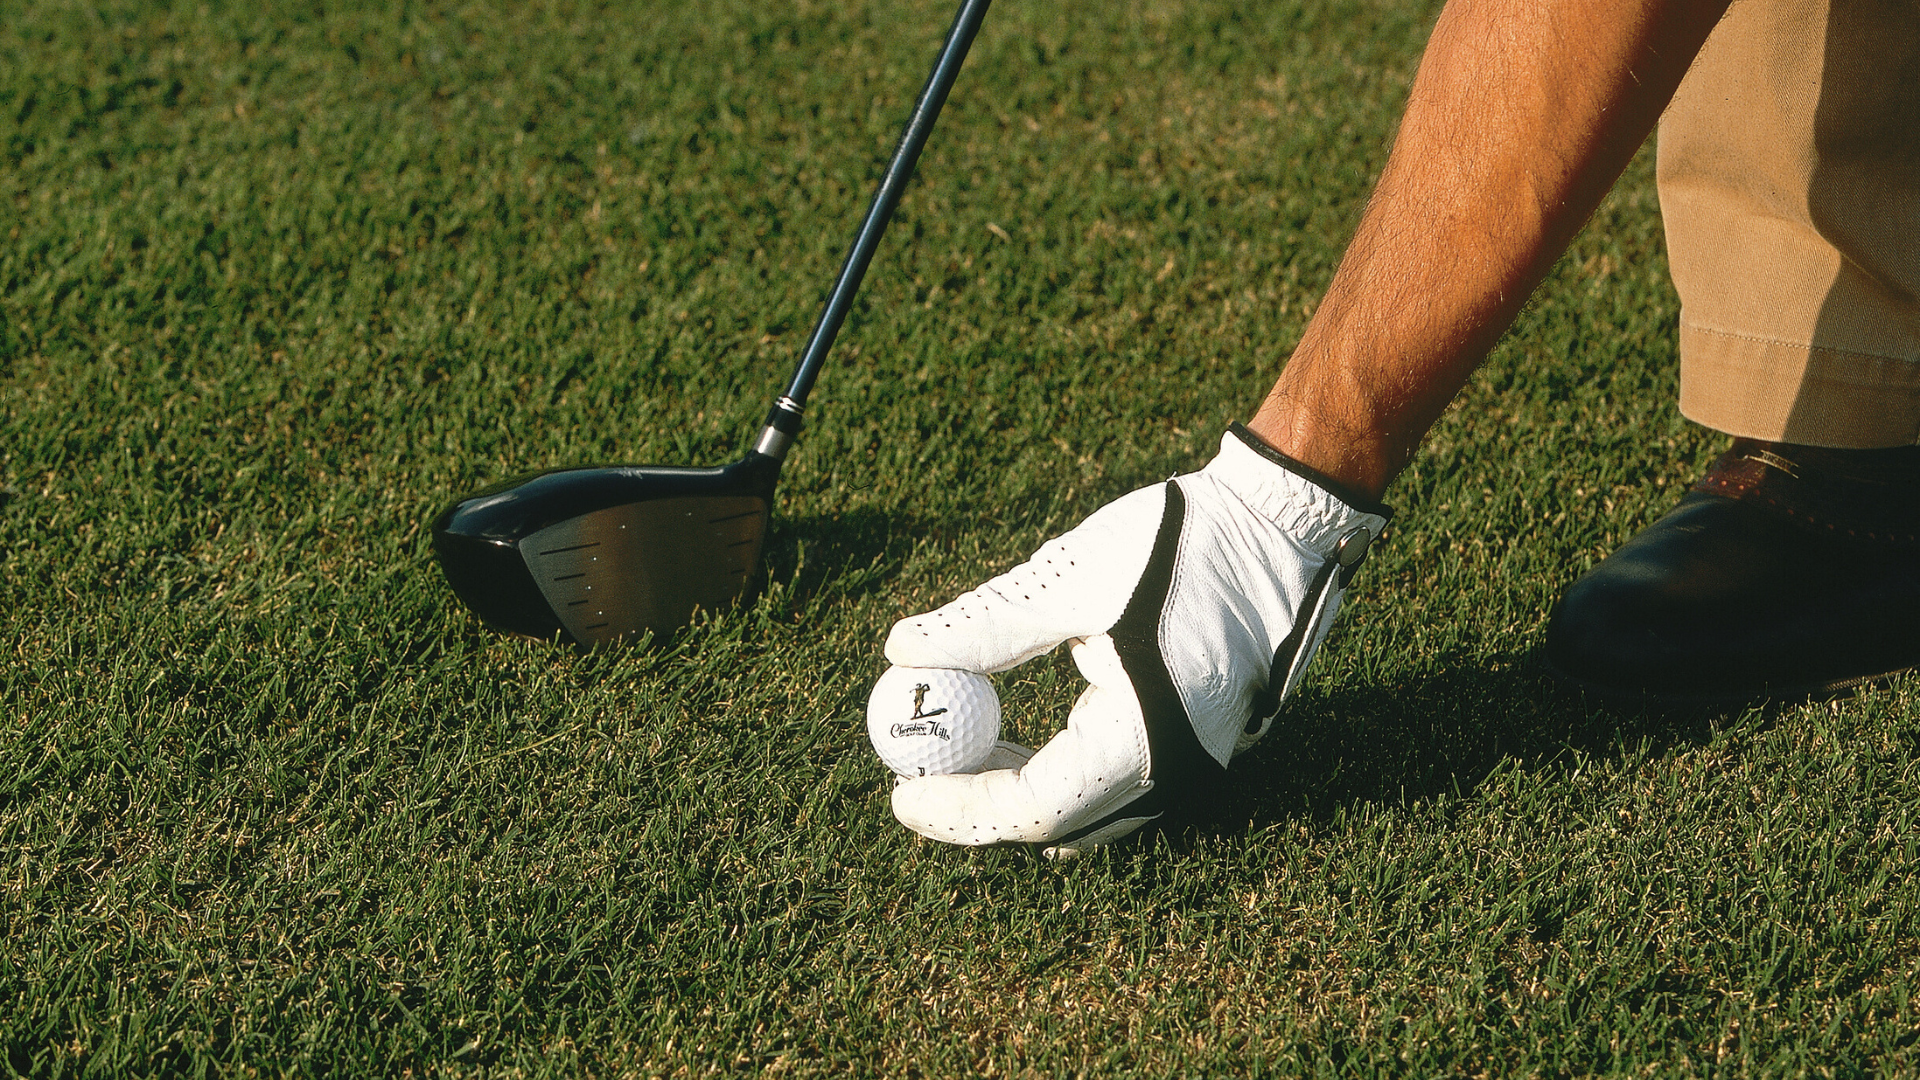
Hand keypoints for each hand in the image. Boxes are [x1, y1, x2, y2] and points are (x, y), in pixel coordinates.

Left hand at [882, 424, 1391, 856]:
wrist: (1284, 522)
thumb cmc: (1182, 544)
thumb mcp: (1069, 580)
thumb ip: (986, 626)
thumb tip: (903, 651)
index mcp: (1145, 740)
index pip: (1031, 809)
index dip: (960, 809)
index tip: (900, 792)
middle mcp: (1179, 771)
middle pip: (1060, 823)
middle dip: (983, 807)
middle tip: (921, 773)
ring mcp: (1200, 763)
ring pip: (1090, 810)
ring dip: (1022, 790)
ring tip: (963, 746)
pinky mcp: (1204, 743)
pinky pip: (1119, 783)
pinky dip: (1064, 772)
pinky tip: (1022, 734)